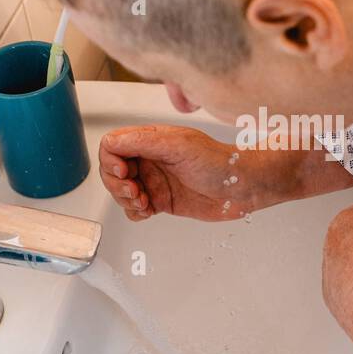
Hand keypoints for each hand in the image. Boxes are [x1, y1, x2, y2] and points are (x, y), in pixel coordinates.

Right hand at [99, 125, 260, 221]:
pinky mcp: (161, 201)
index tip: (125, 172)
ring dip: (126, 200)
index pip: (113, 145)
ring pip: (120, 191)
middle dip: (117, 185)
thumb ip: (144, 141)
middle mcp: (150, 159)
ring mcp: (154, 181)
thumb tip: (113, 142)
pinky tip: (149, 211)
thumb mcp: (179, 145)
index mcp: (151, 140)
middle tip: (135, 191)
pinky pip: (134, 209)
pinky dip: (135, 213)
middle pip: (111, 170)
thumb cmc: (219, 162)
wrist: (241, 187)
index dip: (111, 161)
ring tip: (145, 202)